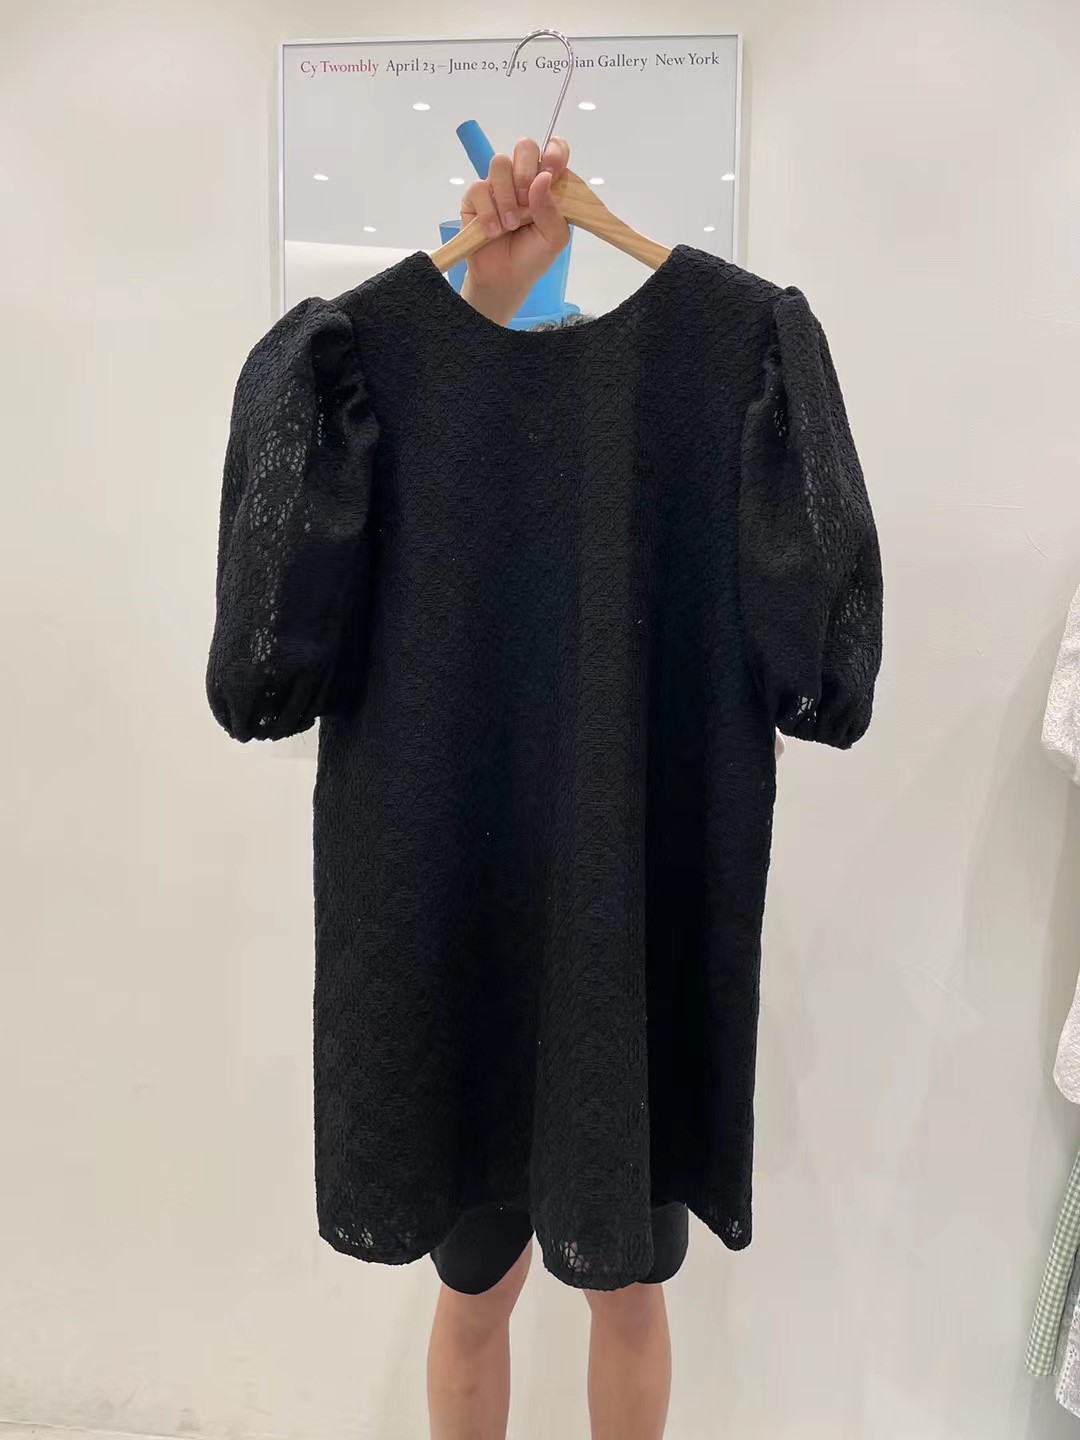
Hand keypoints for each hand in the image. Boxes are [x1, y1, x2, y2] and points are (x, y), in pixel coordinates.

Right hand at [460, 137, 570, 325]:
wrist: (504, 280)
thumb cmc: (532, 256)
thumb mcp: (554, 237)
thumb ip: (552, 208)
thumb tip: (544, 177)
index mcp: (546, 183)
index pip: (554, 149)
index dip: (554, 154)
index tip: (552, 174)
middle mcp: (522, 179)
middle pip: (524, 147)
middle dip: (525, 171)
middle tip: (526, 202)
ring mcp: (498, 186)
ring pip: (499, 163)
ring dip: (507, 197)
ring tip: (510, 225)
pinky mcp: (475, 198)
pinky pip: (478, 188)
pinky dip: (488, 212)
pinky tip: (493, 231)